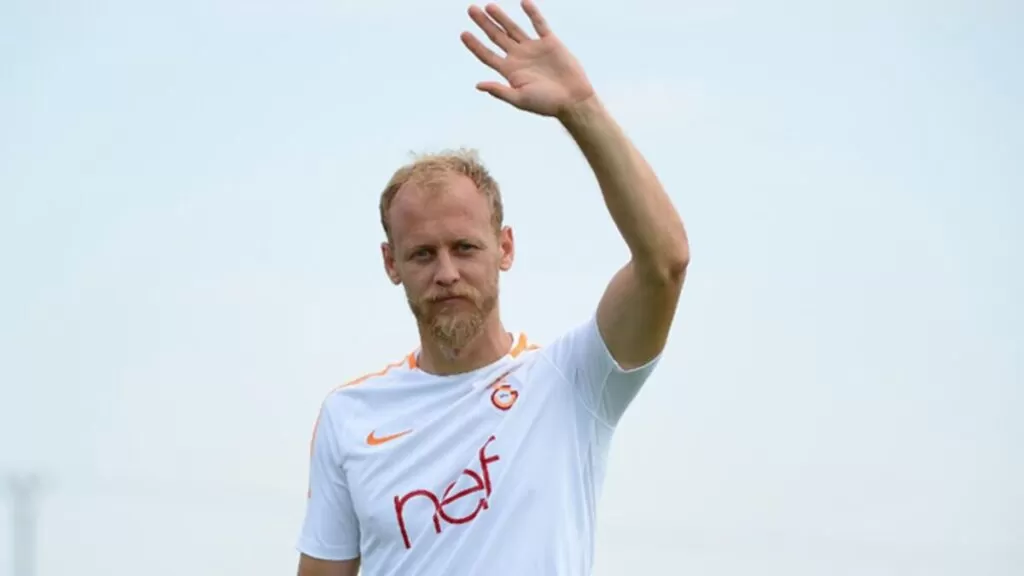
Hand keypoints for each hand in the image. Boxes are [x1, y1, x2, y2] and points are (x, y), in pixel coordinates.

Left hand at [461, 1, 595, 117]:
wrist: (573, 99)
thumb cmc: (546, 104)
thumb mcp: (520, 99)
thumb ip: (500, 91)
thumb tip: (478, 85)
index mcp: (510, 71)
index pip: (487, 55)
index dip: (475, 45)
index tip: (463, 33)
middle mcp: (519, 58)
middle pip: (497, 37)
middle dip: (484, 24)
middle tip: (471, 9)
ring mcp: (534, 49)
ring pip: (513, 29)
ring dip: (501, 17)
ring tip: (488, 6)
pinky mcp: (550, 43)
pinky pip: (539, 24)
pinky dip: (532, 13)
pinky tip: (523, 2)